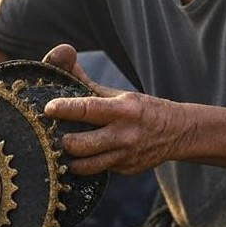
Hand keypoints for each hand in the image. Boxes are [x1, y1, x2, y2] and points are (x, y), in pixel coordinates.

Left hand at [41, 44, 177, 175]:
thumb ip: (84, 81)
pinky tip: (81, 158)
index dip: (65, 109)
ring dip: (70, 158)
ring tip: (64, 149)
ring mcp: (125, 156)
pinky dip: (85, 165)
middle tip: (54, 134)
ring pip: (85, 166)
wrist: (177, 132)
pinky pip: (97, 171)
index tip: (48, 108)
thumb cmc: (140, 109)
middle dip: (62, 141)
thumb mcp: (117, 93)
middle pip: (81, 145)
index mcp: (122, 110)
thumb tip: (59, 55)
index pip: (88, 109)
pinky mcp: (125, 170)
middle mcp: (124, 135)